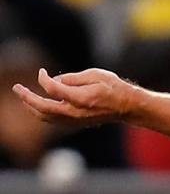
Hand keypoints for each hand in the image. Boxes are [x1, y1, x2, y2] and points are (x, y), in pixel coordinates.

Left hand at [12, 68, 134, 125]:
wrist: (126, 106)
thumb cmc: (114, 87)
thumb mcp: (96, 75)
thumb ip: (73, 78)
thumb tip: (55, 81)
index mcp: (81, 98)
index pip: (53, 89)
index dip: (43, 79)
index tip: (42, 72)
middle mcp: (75, 112)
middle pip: (43, 107)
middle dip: (27, 97)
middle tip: (17, 88)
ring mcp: (74, 120)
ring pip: (45, 116)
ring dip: (32, 107)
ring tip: (25, 97)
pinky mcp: (75, 123)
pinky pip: (52, 120)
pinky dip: (42, 113)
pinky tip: (39, 105)